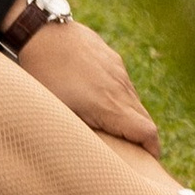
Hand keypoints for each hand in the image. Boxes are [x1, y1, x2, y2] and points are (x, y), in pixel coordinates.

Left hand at [16, 16, 163, 155]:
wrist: (41, 33)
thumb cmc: (45, 77)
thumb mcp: (59, 113)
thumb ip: (81, 134)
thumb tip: (89, 154)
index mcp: (110, 106)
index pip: (147, 132)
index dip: (152, 149)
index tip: (148, 161)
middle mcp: (120, 88)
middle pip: (144, 117)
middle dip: (142, 136)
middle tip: (131, 150)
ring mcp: (117, 70)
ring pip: (133, 99)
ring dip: (129, 114)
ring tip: (109, 124)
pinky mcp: (111, 57)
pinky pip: (123, 82)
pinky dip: (119, 96)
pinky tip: (97, 96)